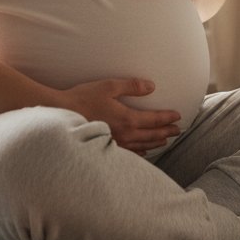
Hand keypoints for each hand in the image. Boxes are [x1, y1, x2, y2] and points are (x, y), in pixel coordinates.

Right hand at [56, 78, 180, 154]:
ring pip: (143, 145)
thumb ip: (132, 86)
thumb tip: (151, 86)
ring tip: (165, 140)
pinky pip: (129, 153)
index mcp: (127, 118)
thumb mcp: (109, 86)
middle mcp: (125, 134)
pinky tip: (143, 151)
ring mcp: (116, 143)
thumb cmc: (84, 98)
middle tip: (178, 131)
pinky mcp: (106, 148)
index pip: (154, 120)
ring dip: (156, 142)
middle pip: (151, 134)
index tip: (178, 117)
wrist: (61, 115)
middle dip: (166, 132)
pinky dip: (141, 151)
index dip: (167, 118)